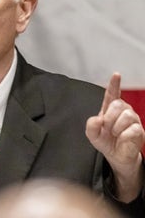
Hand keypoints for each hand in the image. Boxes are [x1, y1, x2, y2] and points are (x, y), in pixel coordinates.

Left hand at [86, 73, 144, 201]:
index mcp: (109, 109)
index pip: (112, 94)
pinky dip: (123, 136)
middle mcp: (123, 111)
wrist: (116, 156)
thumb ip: (91, 126)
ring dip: (116, 127)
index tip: (116, 75)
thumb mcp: (92, 135)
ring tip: (115, 134)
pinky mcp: (139, 130)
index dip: (114, 84)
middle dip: (109, 117)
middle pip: (118, 104)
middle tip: (107, 128)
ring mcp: (132, 120)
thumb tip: (97, 119)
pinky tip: (122, 139)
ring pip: (127, 116)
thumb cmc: (105, 142)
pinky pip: (132, 129)